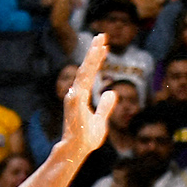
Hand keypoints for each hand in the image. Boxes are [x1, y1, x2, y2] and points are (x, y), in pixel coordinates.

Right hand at [61, 37, 117, 155]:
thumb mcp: (101, 121)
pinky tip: (95, 57)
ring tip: (99, 42)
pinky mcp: (75, 101)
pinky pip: (84, 81)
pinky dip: (89, 68)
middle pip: (86, 68)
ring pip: (85, 71)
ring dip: (92, 56)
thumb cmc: (85, 139)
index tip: (104, 46)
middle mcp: (75, 93)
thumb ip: (105, 107)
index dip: (97, 60)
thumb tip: (111, 93)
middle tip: (101, 35)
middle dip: (93, 52)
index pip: (90, 74)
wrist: (76, 151)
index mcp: (80, 96)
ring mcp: (74, 96)